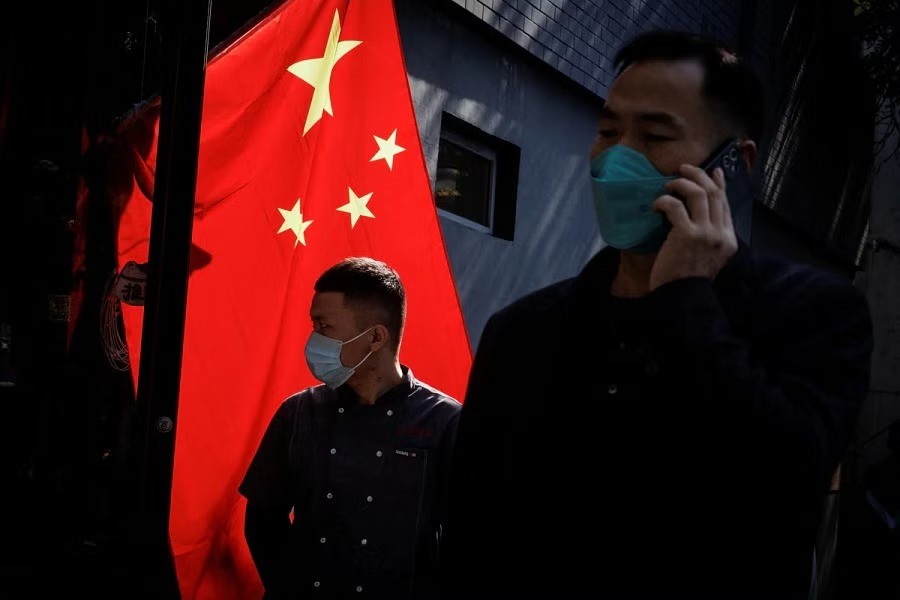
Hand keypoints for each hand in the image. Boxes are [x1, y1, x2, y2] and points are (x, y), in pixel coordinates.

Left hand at [649, 164, 737, 290]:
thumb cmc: (688, 280)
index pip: (726, 203)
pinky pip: (675, 206)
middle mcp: (721, 234)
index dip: (719, 184)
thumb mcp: (709, 258)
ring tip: (668, 185)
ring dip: (681, 184)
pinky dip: (663, 201)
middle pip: (714, 192)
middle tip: (684, 169)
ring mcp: (706, 233)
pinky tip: (656, 205)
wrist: (682, 298)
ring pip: (698, 193)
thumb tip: (699, 214)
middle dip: (699, 175)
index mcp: (729, 239)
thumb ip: (710, 237)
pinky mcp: (687, 235)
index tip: (713, 171)